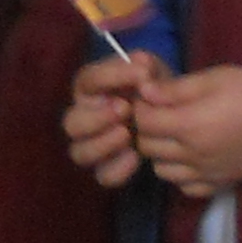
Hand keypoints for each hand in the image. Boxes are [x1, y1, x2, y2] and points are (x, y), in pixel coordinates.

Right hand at [68, 53, 162, 186]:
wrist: (170, 118)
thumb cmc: (153, 89)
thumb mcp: (152, 71)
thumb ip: (145, 66)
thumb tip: (142, 67)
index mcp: (90, 89)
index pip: (87, 80)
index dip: (110, 76)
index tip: (140, 74)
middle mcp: (84, 118)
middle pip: (71, 123)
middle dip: (95, 118)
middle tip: (124, 109)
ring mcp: (93, 146)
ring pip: (79, 153)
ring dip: (101, 144)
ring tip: (127, 134)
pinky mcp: (108, 168)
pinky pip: (103, 176)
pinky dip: (117, 169)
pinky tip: (135, 156)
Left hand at [133, 65, 241, 195]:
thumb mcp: (212, 78)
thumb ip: (174, 88)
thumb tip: (143, 91)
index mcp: (189, 125)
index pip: (143, 122)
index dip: (140, 107)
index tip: (150, 98)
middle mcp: (192, 155)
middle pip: (147, 147)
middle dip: (147, 128)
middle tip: (159, 114)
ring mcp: (205, 174)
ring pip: (161, 170)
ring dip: (161, 153)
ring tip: (174, 136)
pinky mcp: (219, 184)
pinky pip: (185, 187)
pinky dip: (180, 174)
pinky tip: (189, 157)